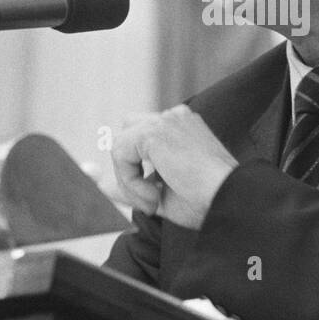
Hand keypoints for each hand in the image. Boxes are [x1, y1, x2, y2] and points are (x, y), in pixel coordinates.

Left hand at [111, 105, 238, 229]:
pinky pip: (120, 154)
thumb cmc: (206, 201)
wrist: (229, 200)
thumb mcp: (160, 193)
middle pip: (127, 131)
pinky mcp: (155, 132)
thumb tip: (89, 172)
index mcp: (183, 127)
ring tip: (155, 201)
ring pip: (121, 145)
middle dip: (128, 166)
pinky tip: (155, 197)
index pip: (142, 135)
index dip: (133, 166)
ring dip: (130, 179)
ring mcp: (166, 120)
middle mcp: (175, 117)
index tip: (148, 198)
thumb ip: (128, 182)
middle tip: (152, 199)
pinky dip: (130, 181)